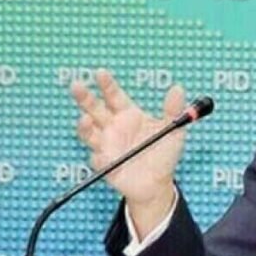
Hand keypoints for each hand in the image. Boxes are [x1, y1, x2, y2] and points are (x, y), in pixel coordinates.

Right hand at [71, 70, 184, 233]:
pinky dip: (99, 156)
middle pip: (94, 108)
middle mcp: (113, 126)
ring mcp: (106, 144)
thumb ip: (173, 110)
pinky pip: (98, 158)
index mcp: (128, 114)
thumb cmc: (164, 154)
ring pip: (88, 132)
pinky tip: (103, 155)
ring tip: (85, 120)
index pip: (114, 95)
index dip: (106, 84)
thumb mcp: (173, 131)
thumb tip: (178, 89)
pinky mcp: (104, 163)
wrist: (157, 183)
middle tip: (77, 86)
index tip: (100, 72)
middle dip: (84, 97)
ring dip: (84, 126)